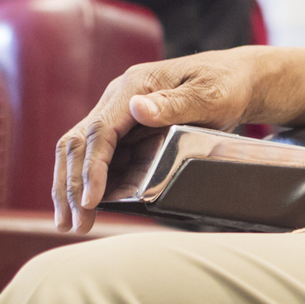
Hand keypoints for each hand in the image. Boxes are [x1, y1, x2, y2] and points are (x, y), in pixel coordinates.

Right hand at [53, 48, 269, 231]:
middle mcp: (119, 99)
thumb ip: (174, 103)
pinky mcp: (125, 131)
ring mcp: (119, 115)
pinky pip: (97, 157)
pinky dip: (86, 182)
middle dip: (71, 184)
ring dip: (70, 187)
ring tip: (70, 223)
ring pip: (80, 151)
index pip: (99, 130)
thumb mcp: (209, 95)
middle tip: (74, 223)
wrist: (235, 80)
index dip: (91, 167)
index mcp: (134, 85)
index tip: (90, 200)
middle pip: (79, 142)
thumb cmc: (225, 85)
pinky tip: (84, 208)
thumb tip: (136, 107)